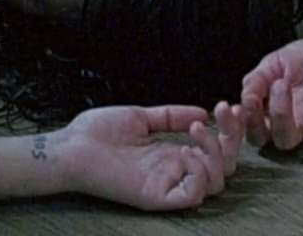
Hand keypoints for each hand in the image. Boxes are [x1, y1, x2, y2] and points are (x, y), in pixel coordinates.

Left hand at [54, 102, 244, 210]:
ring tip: (196, 131)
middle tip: (223, 112)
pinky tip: (187, 153)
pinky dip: (199, 174)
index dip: (229, 130)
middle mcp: (174, 170)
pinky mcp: (155, 196)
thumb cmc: (97, 133)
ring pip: (215, 182)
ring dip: (215, 153)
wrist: (70, 145)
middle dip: (231, 138)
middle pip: (224, 167)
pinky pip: (191, 195)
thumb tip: (202, 111)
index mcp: (172, 153)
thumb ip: (172, 116)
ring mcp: (166, 184)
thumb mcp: (141, 117)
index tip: (228, 106)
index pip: (215, 150)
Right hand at [238, 38, 302, 149]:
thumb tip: (245, 98)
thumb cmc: (302, 58)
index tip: (249, 101)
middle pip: (285, 141)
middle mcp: (299, 127)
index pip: (258, 134)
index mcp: (275, 117)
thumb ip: (255, 81)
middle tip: (280, 83)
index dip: (250, 124)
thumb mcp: (272, 64)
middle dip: (281, 113)